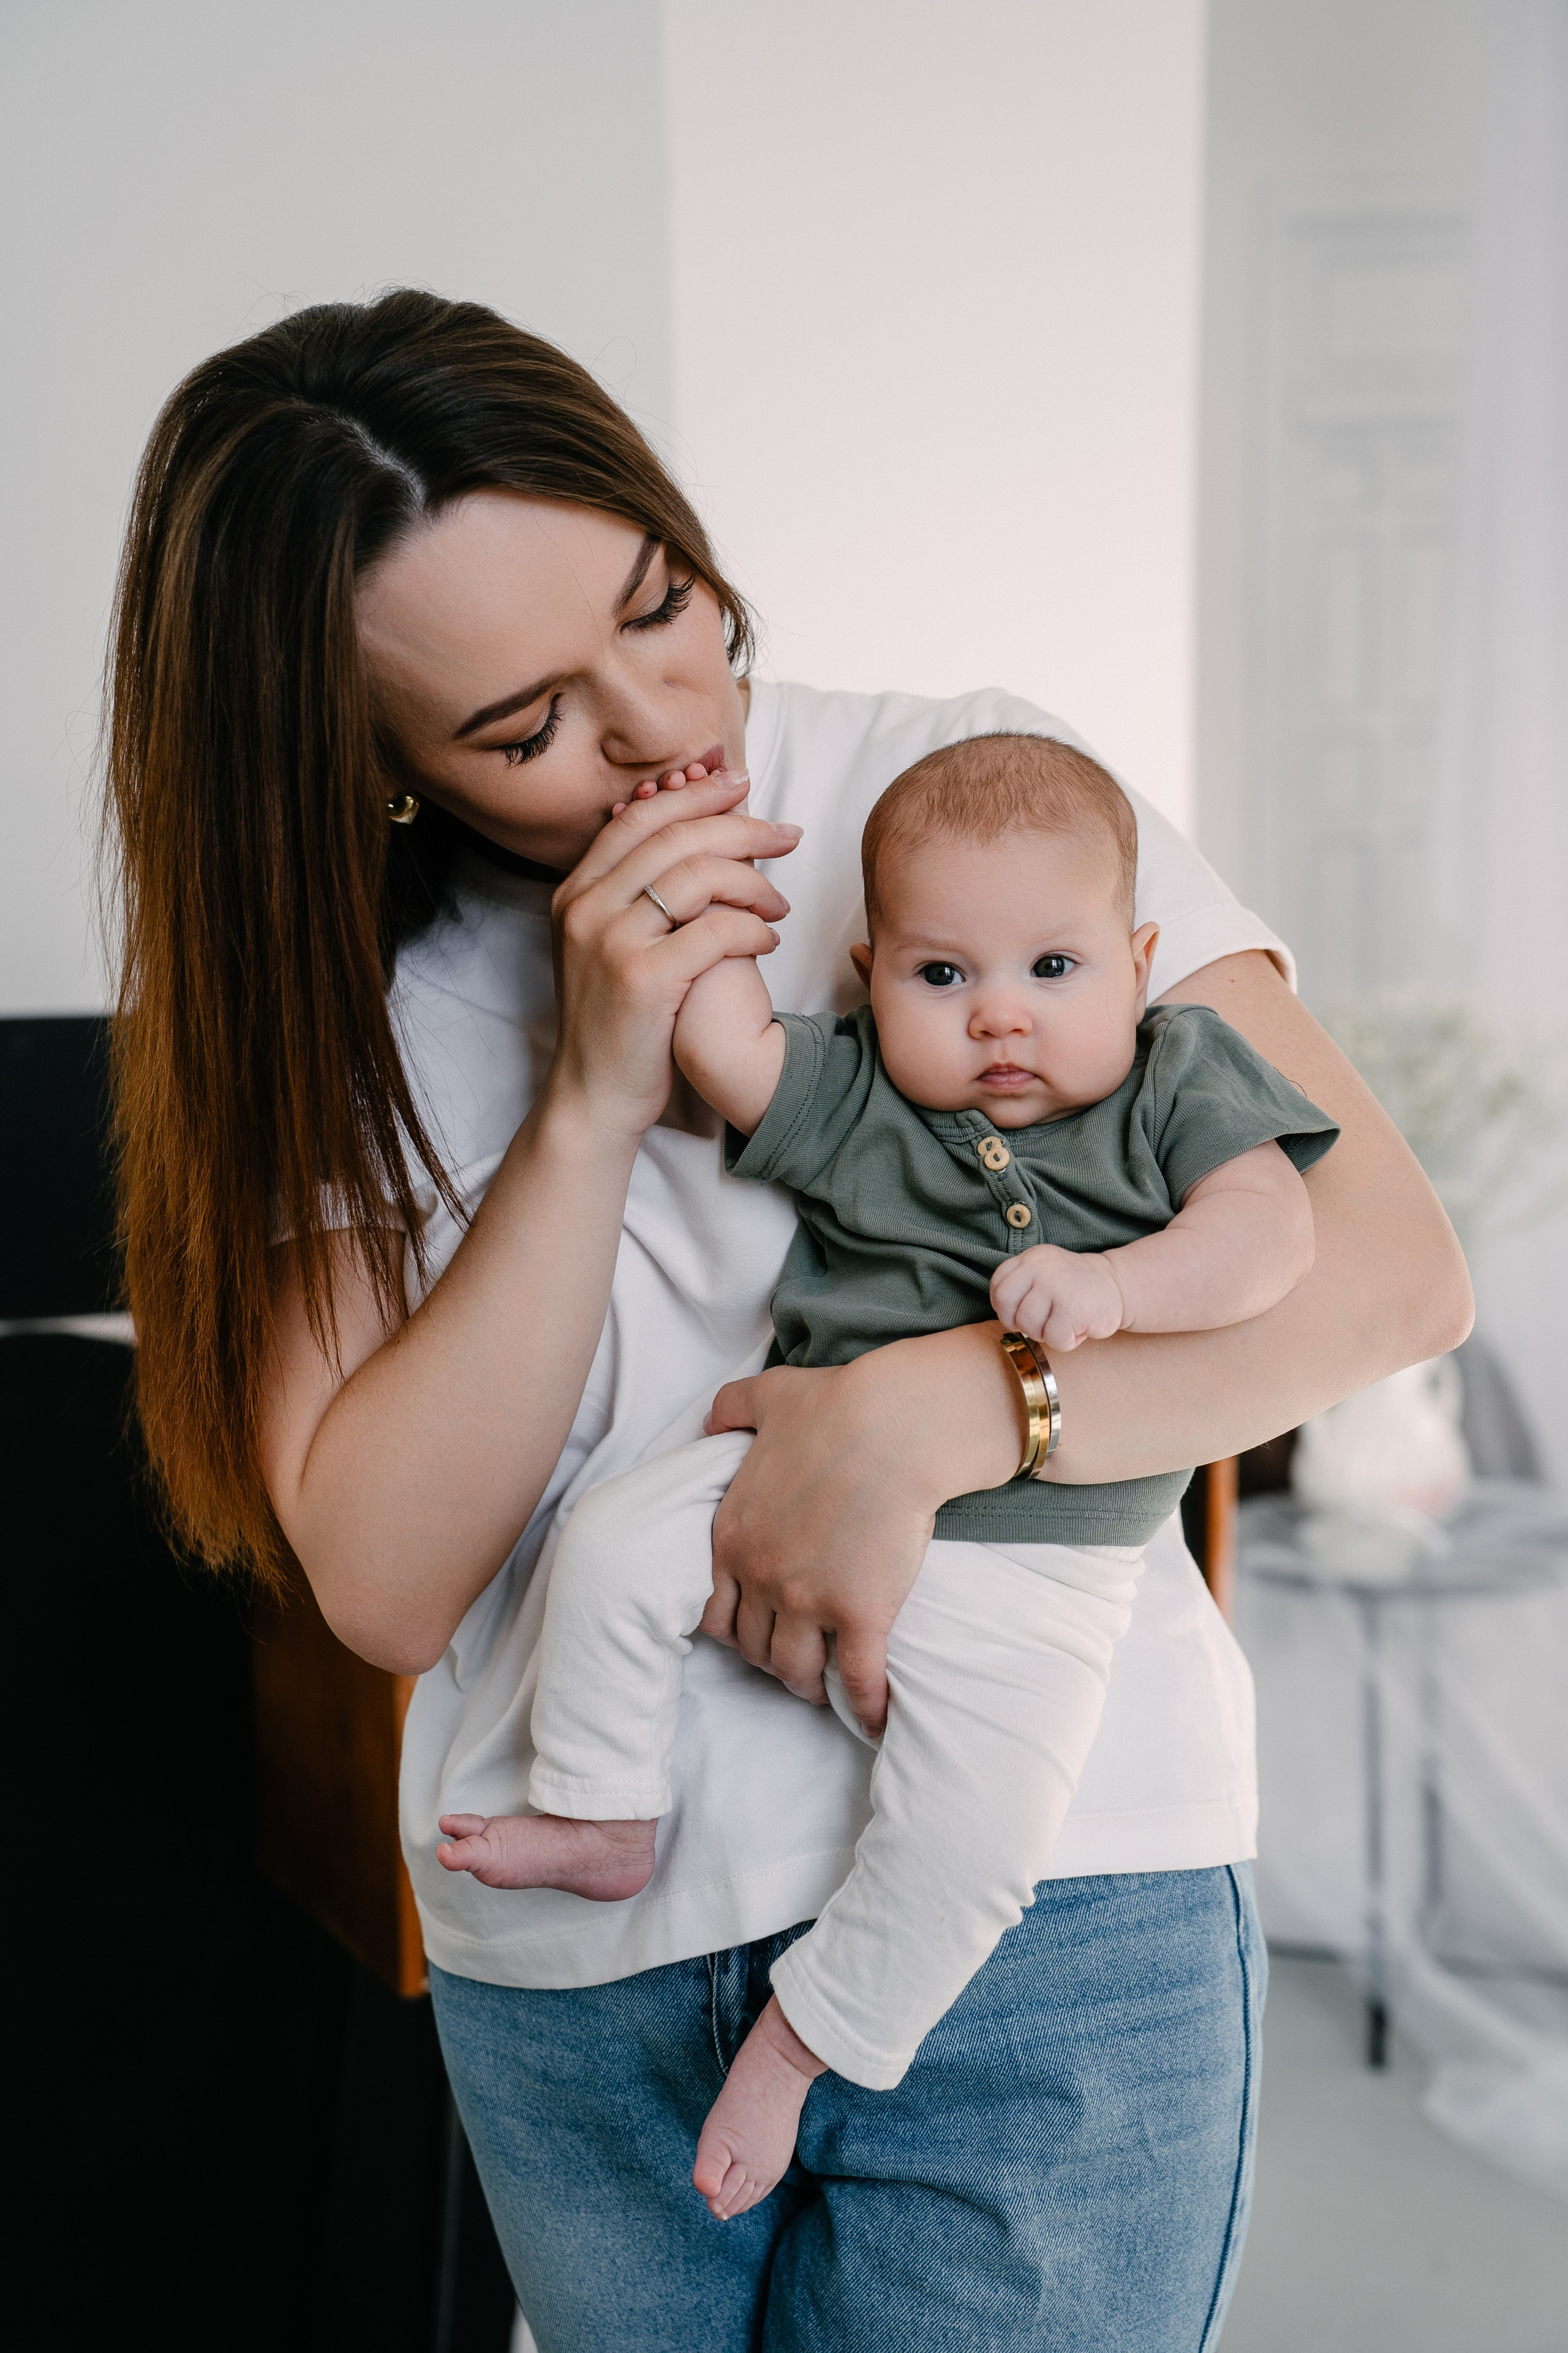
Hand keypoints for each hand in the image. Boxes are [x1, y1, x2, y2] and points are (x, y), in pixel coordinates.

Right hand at [546, 765, 801, 1141]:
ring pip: (698, 876)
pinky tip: (769, 938)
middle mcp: (586, 908)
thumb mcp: (609, 946)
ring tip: (779, 902)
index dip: (694, 795)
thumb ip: (637, 894)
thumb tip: (694, 838)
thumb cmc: (619, 1021)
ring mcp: (611, 942)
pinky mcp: (644, 980)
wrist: (594, 1095)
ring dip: (753, 880)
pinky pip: (716, 931)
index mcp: (575, 891)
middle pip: (675, 837)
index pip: (639, 818)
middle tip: (787, 833)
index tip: (741, 786)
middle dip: (741, 826)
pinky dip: (753, 927)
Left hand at [698, 1325, 1022, 1732]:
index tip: (755, 1628)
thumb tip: (711, 1421)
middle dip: (769, 1658)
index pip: (715, 1610)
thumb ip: (730, 1408)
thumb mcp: (768, 1396)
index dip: (734, 1626)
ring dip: (807, 1685)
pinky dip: (866, 1707)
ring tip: (824, 1688)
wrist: (896, 1426)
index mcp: (732, 1535)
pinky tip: (876, 1720)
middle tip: (792, 1659)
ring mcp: (808, 1600)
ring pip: (794, 1670)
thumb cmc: (838, 1406)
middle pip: (753, 1647)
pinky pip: (857, 1679)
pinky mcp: (861, 1614)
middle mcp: (761, 1576)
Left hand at [989, 1245, 1124, 1351]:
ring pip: (1028, 1324)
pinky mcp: (1074, 1309)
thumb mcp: (1044, 1274)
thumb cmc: (1075, 1289)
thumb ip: (1021, 1286)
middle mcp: (1042, 1267)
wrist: (1118, 1286)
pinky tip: (1078, 1328)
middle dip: (1019, 1322)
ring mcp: (1057, 1286)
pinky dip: (1065, 1342)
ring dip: (1044, 1333)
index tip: (1022, 1310)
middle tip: (1040, 1322)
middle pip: (1007, 1306)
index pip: (999, 1284)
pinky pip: (1053, 1338)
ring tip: (1062, 1323)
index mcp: (1032, 1258)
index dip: (1005, 1306)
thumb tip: (1005, 1314)